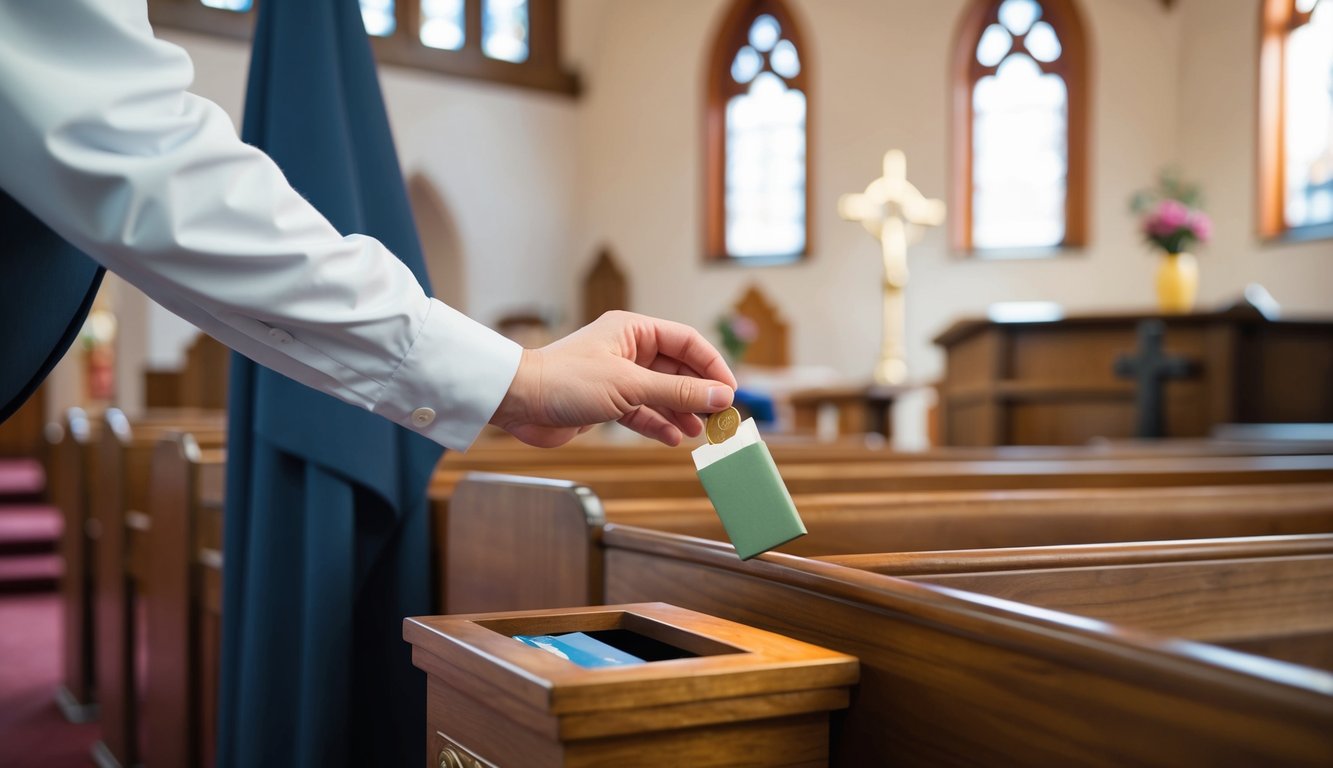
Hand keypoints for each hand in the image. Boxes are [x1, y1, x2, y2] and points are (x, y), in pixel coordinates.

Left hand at [490, 311, 737, 447]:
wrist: (519, 402)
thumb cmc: (567, 381)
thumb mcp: (630, 386)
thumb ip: (678, 393)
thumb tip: (722, 396)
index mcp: (634, 331)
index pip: (686, 342)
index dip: (712, 365)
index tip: (730, 391)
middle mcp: (628, 350)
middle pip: (677, 370)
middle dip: (699, 394)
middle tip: (720, 418)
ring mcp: (617, 377)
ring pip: (661, 393)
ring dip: (681, 412)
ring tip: (700, 433)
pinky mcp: (606, 402)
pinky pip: (642, 412)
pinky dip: (658, 424)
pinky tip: (672, 438)